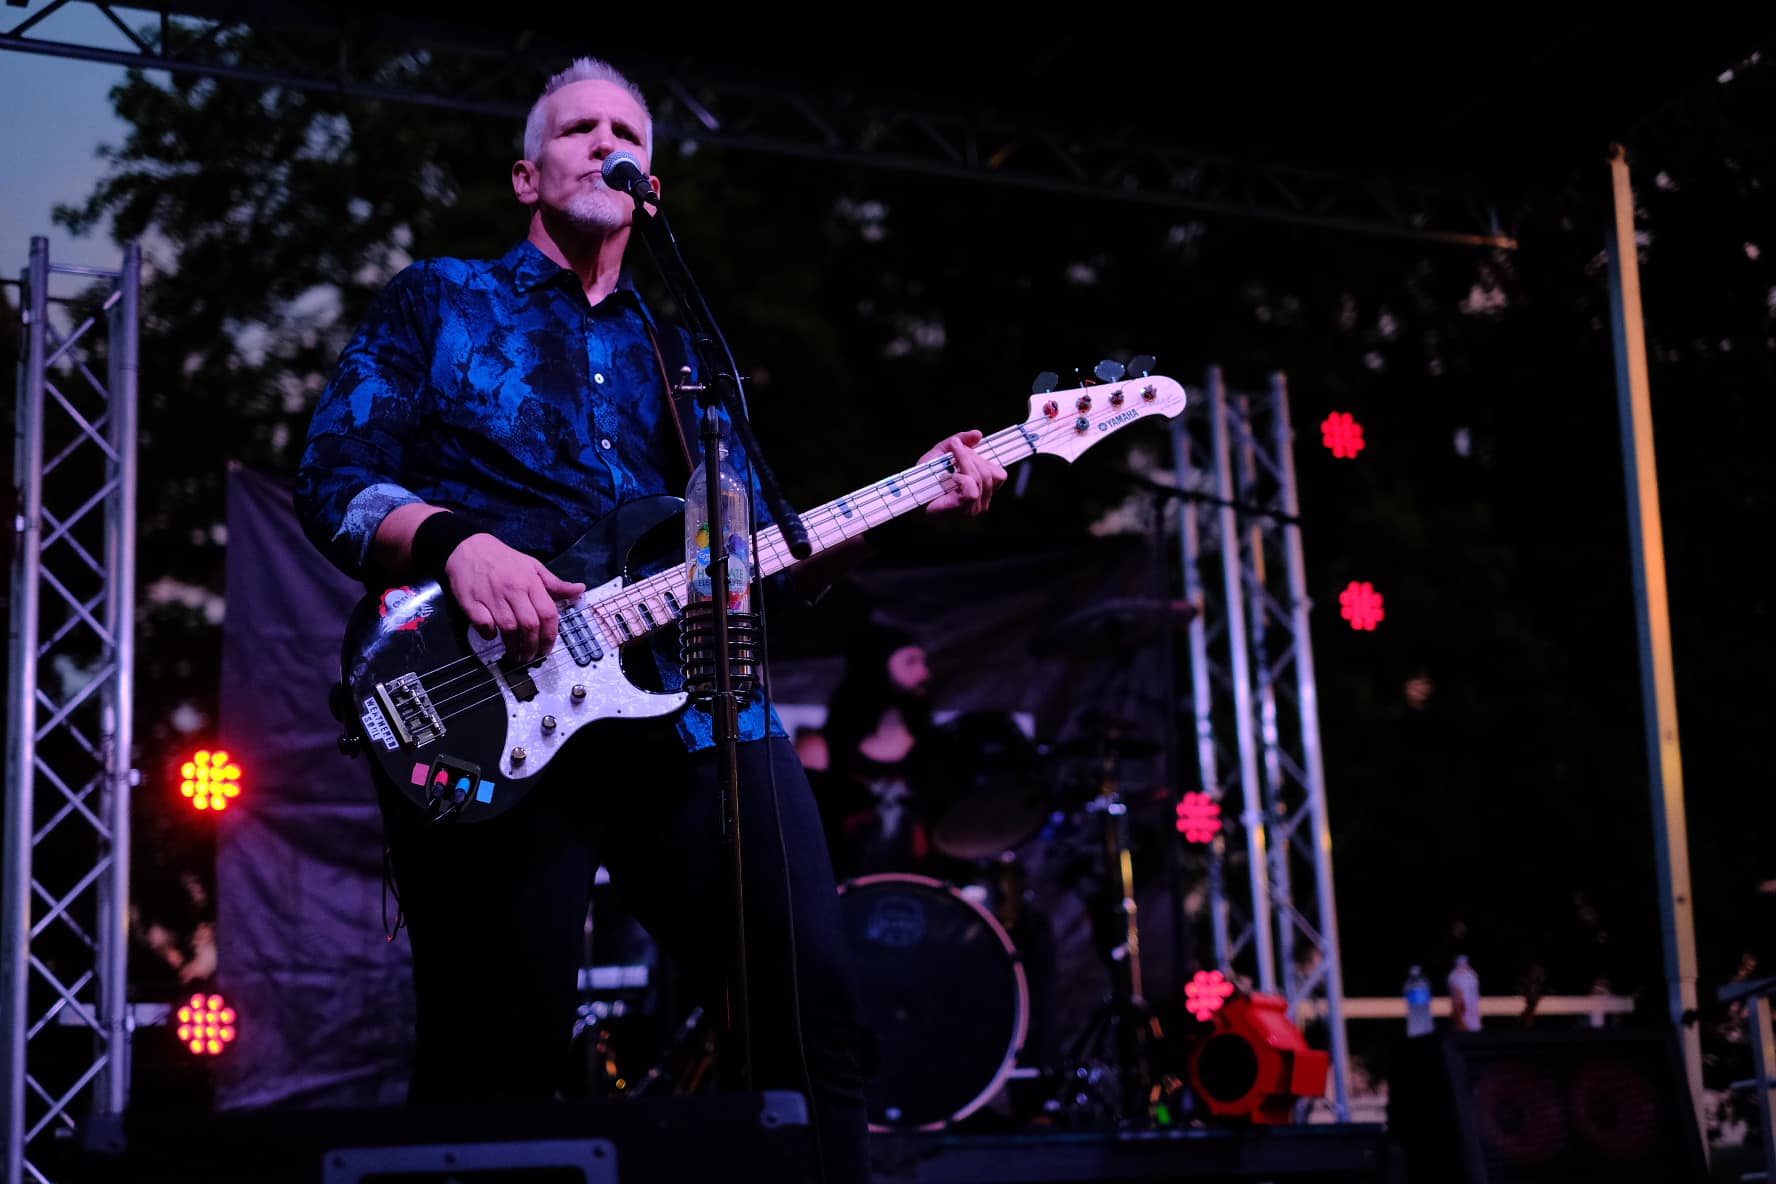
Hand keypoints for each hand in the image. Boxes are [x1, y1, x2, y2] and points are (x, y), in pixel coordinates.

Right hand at [444, 534, 586, 663]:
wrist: (469, 547)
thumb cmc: (504, 559)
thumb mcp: (533, 566)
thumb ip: (555, 583)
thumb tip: (579, 590)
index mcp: (531, 582)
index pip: (548, 614)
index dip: (550, 636)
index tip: (547, 649)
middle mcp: (513, 590)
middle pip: (529, 625)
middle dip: (532, 647)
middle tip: (531, 657)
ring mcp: (492, 597)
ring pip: (508, 628)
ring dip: (513, 647)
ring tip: (515, 655)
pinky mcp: (471, 601)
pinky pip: (483, 624)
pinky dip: (489, 634)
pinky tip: (492, 636)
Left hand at [919, 430, 1007, 516]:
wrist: (910, 494)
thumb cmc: (926, 477)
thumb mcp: (943, 452)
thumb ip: (961, 441)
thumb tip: (978, 434)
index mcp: (982, 488)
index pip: (1000, 474)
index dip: (989, 459)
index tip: (972, 446)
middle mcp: (983, 500)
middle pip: (990, 473)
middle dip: (972, 457)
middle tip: (955, 448)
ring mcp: (974, 507)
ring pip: (981, 478)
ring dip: (965, 463)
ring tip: (951, 460)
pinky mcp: (964, 510)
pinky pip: (972, 491)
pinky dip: (962, 479)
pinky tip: (952, 477)